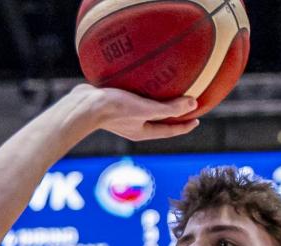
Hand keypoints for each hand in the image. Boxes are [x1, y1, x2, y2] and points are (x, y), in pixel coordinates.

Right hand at [72, 84, 199, 141]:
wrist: (83, 105)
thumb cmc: (114, 109)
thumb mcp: (145, 108)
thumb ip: (169, 108)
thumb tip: (193, 103)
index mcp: (142, 132)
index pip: (169, 130)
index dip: (184, 126)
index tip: (197, 119)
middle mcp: (133, 126)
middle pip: (158, 121)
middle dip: (172, 115)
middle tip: (186, 105)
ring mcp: (123, 115)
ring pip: (145, 110)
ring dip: (158, 102)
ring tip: (167, 91)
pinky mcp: (114, 103)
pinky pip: (134, 98)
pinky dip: (143, 92)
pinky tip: (143, 79)